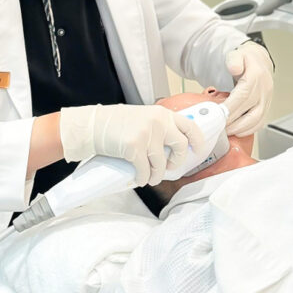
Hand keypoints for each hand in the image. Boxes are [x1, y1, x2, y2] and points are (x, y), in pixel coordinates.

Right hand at [59, 104, 203, 185]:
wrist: (94, 125)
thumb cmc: (117, 123)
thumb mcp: (144, 117)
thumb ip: (160, 126)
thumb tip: (175, 144)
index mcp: (162, 114)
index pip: (190, 126)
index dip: (198, 141)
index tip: (198, 151)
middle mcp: (158, 122)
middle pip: (181, 147)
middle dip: (177, 162)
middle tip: (169, 167)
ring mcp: (146, 134)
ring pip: (161, 164)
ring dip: (157, 175)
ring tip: (151, 177)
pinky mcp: (134, 148)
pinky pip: (145, 170)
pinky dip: (143, 178)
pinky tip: (139, 178)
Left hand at [223, 41, 273, 136]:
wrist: (259, 62)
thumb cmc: (246, 60)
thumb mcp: (237, 54)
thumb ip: (234, 60)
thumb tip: (234, 68)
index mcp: (256, 76)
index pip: (243, 95)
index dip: (230, 107)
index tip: (218, 115)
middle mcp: (264, 89)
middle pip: (249, 111)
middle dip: (232, 121)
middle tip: (218, 127)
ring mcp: (267, 99)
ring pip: (256, 120)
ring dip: (240, 128)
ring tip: (226, 131)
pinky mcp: (266, 107)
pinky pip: (260, 122)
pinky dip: (249, 130)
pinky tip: (237, 131)